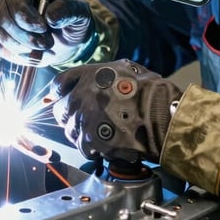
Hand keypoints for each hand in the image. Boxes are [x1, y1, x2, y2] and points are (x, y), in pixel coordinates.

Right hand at [0, 0, 96, 66]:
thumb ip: (69, 9)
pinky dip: (17, 55)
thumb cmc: (73, 18)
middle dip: (26, 35)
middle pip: (4, 16)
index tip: (43, 28)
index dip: (26, 13)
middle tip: (48, 43)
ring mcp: (3, 18)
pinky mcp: (1, 36)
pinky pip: (0, 47)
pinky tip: (35, 54)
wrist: (68, 37)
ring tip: (45, 48)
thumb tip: (50, 16)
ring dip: (23, 47)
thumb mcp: (80, 11)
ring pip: (1, 34)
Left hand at [51, 59, 181, 162]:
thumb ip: (105, 75)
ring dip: (81, 134)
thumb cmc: (149, 90)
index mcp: (88, 75)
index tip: (60, 97)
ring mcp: (83, 119)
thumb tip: (100, 81)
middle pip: (60, 110)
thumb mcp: (126, 69)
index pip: (60, 83)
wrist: (159, 113)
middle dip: (70, 116)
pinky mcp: (90, 140)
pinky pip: (83, 148)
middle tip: (84, 122)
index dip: (60, 92)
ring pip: (70, 131)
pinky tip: (104, 147)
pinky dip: (92, 149)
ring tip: (99, 136)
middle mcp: (80, 96)